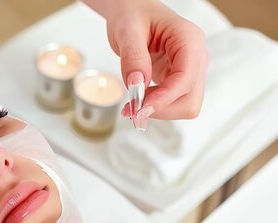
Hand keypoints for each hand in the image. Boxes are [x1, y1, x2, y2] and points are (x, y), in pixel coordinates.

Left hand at [106, 1, 208, 120]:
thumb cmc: (133, 14)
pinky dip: (156, 108)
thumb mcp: (128, 31)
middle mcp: (195, 56)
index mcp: (188, 39)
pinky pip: (173, 102)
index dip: (164, 98)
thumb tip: (137, 84)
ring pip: (185, 105)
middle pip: (190, 99)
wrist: (132, 12)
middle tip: (132, 109)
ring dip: (159, 111)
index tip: (140, 108)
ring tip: (132, 105)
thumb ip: (133, 57)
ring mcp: (189, 69)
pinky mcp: (177, 79)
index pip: (186, 78)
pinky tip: (138, 101)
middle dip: (162, 109)